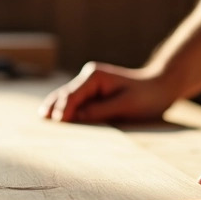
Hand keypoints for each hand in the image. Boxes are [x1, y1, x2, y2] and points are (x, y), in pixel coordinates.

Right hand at [39, 62, 176, 123]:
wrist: (160, 87)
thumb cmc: (146, 97)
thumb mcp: (124, 106)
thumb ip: (99, 111)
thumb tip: (75, 117)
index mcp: (94, 76)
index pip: (72, 95)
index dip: (63, 109)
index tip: (56, 123)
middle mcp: (88, 77)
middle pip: (64, 94)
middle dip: (52, 107)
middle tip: (40, 122)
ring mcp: (89, 84)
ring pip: (66, 97)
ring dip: (54, 107)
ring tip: (41, 119)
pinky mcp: (93, 92)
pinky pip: (74, 101)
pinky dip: (64, 109)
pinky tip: (53, 118)